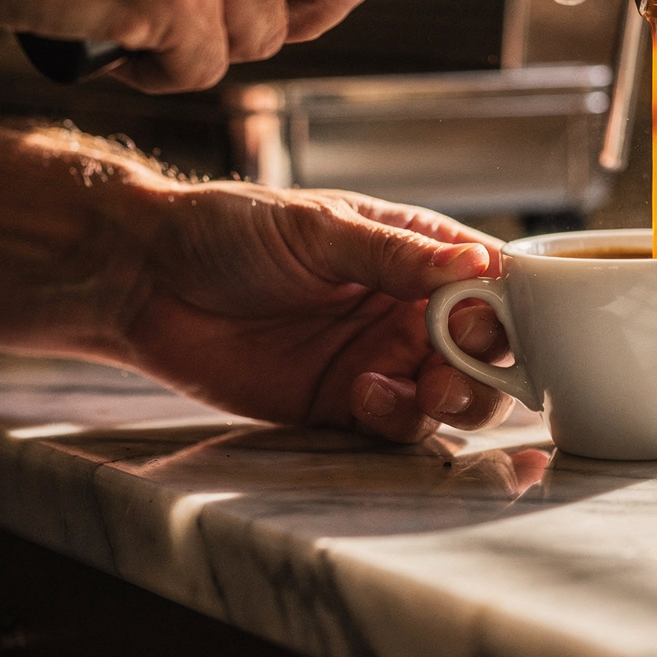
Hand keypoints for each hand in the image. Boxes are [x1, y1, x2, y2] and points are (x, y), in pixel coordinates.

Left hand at [103, 185, 514, 441]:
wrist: (148, 282)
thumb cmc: (230, 232)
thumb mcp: (318, 230)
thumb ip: (396, 254)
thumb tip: (477, 262)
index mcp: (416, 252)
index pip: (493, 282)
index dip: (508, 306)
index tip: (490, 318)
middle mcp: (408, 310)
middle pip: (488, 352)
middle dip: (486, 365)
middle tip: (454, 364)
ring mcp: (381, 359)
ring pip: (455, 397)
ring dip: (454, 399)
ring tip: (424, 389)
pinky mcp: (344, 405)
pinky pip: (397, 427)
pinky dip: (396, 419)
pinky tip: (363, 394)